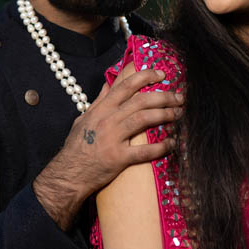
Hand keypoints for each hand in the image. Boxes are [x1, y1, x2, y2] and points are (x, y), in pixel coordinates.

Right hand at [34, 68, 180, 228]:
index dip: (146, 76)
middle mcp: (107, 120)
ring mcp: (113, 138)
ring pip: (144, 119)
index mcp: (101, 109)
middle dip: (163, 96)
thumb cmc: (76, 147)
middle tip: (179, 97)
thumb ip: (99, 102)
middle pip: (140, 101)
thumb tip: (109, 85)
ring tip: (179, 114)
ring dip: (165, 115)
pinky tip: (172, 143)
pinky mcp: (118, 158)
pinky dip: (161, 147)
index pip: (125, 86)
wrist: (69, 174)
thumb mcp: (83, 119)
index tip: (162, 74)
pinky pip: (144, 151)